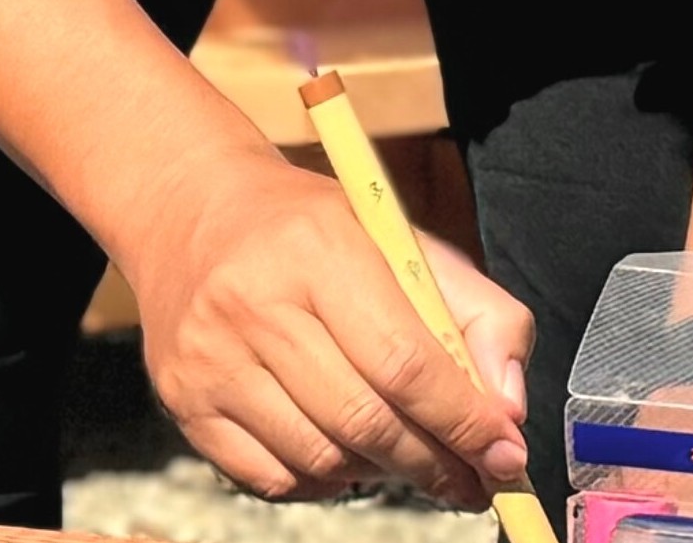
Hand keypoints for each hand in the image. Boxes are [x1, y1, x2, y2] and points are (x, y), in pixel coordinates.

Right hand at [114, 150, 530, 507]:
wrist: (187, 210)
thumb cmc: (309, 230)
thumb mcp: (402, 238)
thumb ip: (478, 313)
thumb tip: (507, 411)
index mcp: (318, 247)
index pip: (404, 361)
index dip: (464, 421)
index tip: (504, 454)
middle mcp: (254, 303)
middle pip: (366, 421)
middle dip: (435, 463)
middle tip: (473, 479)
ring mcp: (211, 358)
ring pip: (323, 459)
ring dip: (383, 474)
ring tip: (408, 457)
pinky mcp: (184, 401)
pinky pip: (273, 479)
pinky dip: (324, 482)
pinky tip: (345, 455)